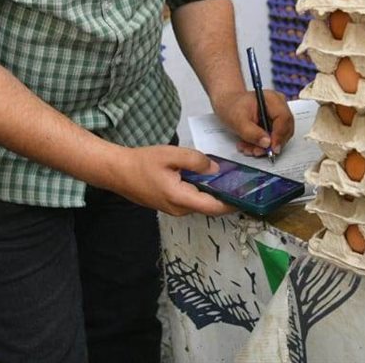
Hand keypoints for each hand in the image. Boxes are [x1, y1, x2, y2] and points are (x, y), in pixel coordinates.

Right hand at [106, 145, 238, 216]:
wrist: (117, 171)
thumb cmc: (142, 162)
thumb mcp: (171, 155)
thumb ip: (195, 161)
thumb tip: (215, 168)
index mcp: (181, 198)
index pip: (214, 207)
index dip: (233, 203)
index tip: (248, 196)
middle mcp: (179, 209)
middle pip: (209, 206)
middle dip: (225, 196)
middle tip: (240, 180)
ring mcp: (173, 209)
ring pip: (199, 202)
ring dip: (212, 192)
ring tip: (225, 176)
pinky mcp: (168, 204)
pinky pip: (190, 200)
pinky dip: (200, 191)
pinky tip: (204, 177)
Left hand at [208, 89, 294, 158]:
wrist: (228, 105)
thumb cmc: (232, 107)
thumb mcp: (238, 121)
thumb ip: (252, 133)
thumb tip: (267, 143)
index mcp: (272, 99)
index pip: (284, 118)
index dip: (280, 135)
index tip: (272, 148)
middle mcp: (279, 106)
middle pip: (285, 129)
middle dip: (271, 144)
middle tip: (257, 151)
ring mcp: (278, 116)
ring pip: (280, 137)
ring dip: (264, 147)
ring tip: (247, 148)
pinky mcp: (275, 125)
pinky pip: (274, 139)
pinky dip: (261, 145)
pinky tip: (249, 145)